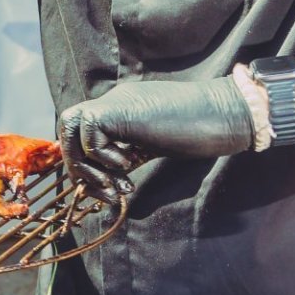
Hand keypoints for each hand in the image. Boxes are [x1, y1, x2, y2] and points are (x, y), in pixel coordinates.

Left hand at [58, 78, 253, 203]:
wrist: (226, 114)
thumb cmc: (200, 131)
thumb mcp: (154, 145)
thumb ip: (129, 155)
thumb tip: (106, 182)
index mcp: (120, 110)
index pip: (83, 134)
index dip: (86, 165)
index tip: (109, 191)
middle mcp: (113, 102)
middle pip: (68, 128)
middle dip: (79, 166)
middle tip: (107, 191)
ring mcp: (115, 103)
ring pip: (70, 128)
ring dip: (87, 165)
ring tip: (116, 184)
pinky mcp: (120, 110)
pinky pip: (90, 134)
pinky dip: (104, 157)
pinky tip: (129, 165)